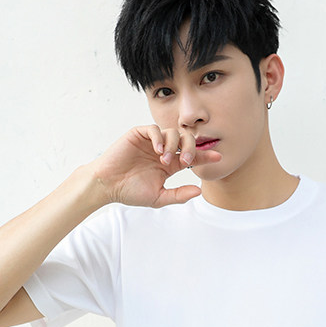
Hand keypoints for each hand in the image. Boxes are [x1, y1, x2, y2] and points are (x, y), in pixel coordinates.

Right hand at [91, 125, 221, 208]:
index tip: (218, 157)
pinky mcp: (139, 134)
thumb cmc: (130, 192)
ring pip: (172, 132)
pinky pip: (155, 129)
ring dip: (173, 145)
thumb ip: (178, 195)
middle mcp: (163, 150)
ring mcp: (152, 141)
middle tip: (186, 162)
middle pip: (186, 140)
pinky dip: (159, 138)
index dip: (205, 155)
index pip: (192, 156)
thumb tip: (199, 191)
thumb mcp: (158, 197)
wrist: (107, 185)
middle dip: (191, 149)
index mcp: (170, 164)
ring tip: (164, 160)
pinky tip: (157, 151)